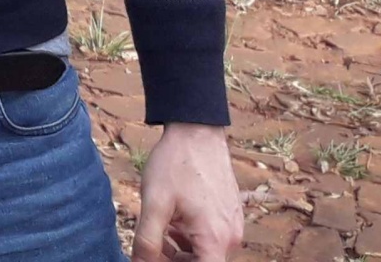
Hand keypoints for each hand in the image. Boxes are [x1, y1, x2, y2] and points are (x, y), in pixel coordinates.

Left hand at [135, 123, 243, 261]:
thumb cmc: (176, 164)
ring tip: (158, 233)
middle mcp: (231, 238)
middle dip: (174, 261)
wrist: (197, 131)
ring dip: (180, 251)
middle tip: (149, 248)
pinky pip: (210, 238)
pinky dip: (190, 238)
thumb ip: (147, 240)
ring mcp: (233, 226)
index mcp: (215, 240)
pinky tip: (171, 223)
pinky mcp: (230, 215)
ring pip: (204, 253)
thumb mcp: (154, 203)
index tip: (155, 258)